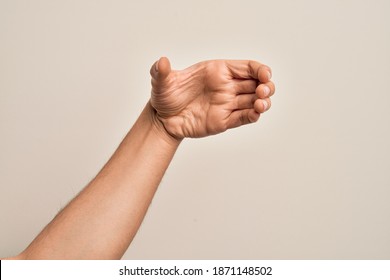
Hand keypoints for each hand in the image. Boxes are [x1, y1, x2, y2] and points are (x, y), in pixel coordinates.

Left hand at [150, 57, 274, 138]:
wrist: (162, 120)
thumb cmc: (164, 97)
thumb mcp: (160, 82)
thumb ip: (160, 71)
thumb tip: (161, 62)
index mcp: (218, 71)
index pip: (246, 67)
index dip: (260, 70)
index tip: (265, 75)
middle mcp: (226, 87)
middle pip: (257, 83)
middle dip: (266, 86)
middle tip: (263, 91)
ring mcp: (227, 104)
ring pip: (254, 101)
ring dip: (263, 101)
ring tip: (261, 104)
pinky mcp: (225, 121)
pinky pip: (244, 117)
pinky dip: (253, 115)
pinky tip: (256, 113)